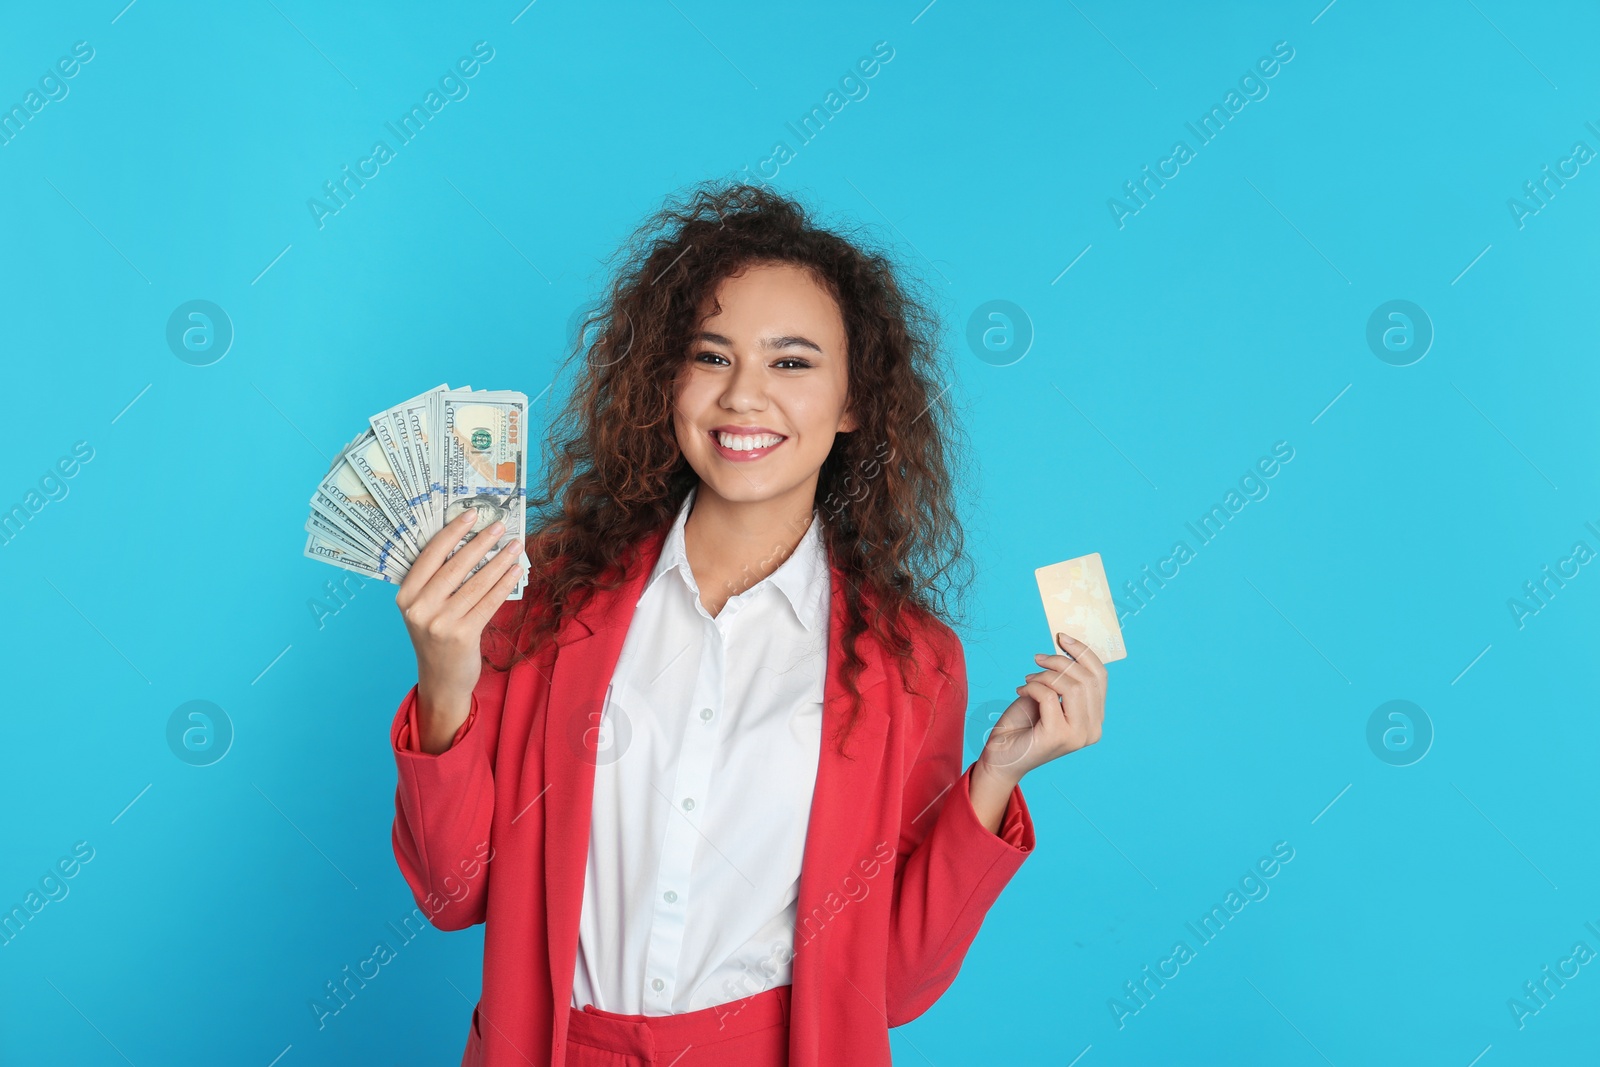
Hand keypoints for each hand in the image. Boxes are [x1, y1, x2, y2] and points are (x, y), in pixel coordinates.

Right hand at [395, 509, 526, 747]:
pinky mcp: (462, 635)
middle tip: (500, 525)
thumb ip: (435, 582)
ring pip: (475, 583)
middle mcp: (419, 608)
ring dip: (499, 561)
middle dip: (480, 542)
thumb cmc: (436, 638)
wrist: (441, 680)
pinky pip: (488, 602)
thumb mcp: (424, 609)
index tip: (471, 514)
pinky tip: (515, 571)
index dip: (452, 532)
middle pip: (455, 566)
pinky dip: (504, 584)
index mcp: (406, 596)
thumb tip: (469, 543)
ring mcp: (440, 623)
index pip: (430, 555)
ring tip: (515, 545)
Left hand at [976, 632, 1107, 784]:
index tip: (1062, 638)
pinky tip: (1020, 691)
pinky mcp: (1057, 737)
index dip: (1083, 652)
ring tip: (1028, 679)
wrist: (1001, 755)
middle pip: (1087, 679)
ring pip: (1071, 687)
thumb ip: (1065, 679)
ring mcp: (1077, 736)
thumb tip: (1068, 646)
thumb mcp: (1049, 696)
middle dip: (1059, 661)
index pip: (1100, 677)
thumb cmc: (1024, 724)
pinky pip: (1049, 697)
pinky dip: (1032, 687)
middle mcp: (1092, 730)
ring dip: (1045, 675)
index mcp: (1095, 719)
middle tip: (1037, 660)